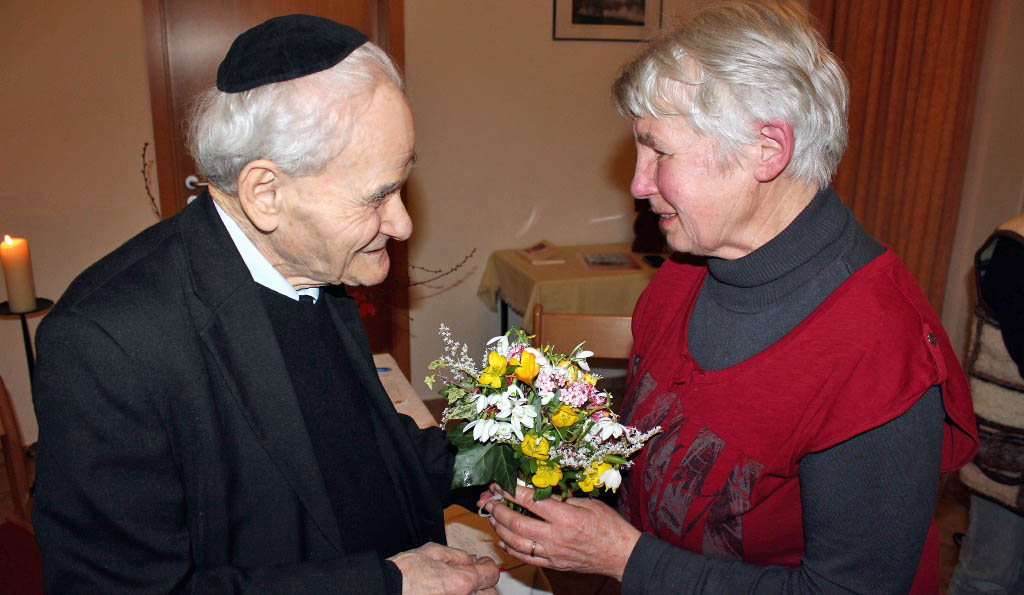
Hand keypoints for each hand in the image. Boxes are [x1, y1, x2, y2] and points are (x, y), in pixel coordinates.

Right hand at [388, 542, 498, 593]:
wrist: (386, 589)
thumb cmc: (404, 573)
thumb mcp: (432, 552)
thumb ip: (457, 555)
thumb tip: (471, 559)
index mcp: (462, 582)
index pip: (491, 574)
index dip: (488, 565)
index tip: (483, 563)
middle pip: (490, 593)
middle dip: (484, 582)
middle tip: (474, 574)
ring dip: (475, 593)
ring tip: (462, 585)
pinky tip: (451, 592)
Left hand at [478, 483, 640, 580]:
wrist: (621, 554)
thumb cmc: (609, 526)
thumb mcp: (588, 503)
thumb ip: (563, 497)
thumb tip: (541, 487)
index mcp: (566, 518)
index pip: (532, 502)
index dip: (513, 491)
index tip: (502, 484)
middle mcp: (557, 537)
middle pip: (518, 524)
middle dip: (499, 511)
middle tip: (489, 501)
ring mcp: (553, 553)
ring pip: (518, 543)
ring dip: (501, 529)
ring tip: (492, 518)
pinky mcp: (554, 564)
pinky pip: (527, 558)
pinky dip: (511, 549)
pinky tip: (503, 540)